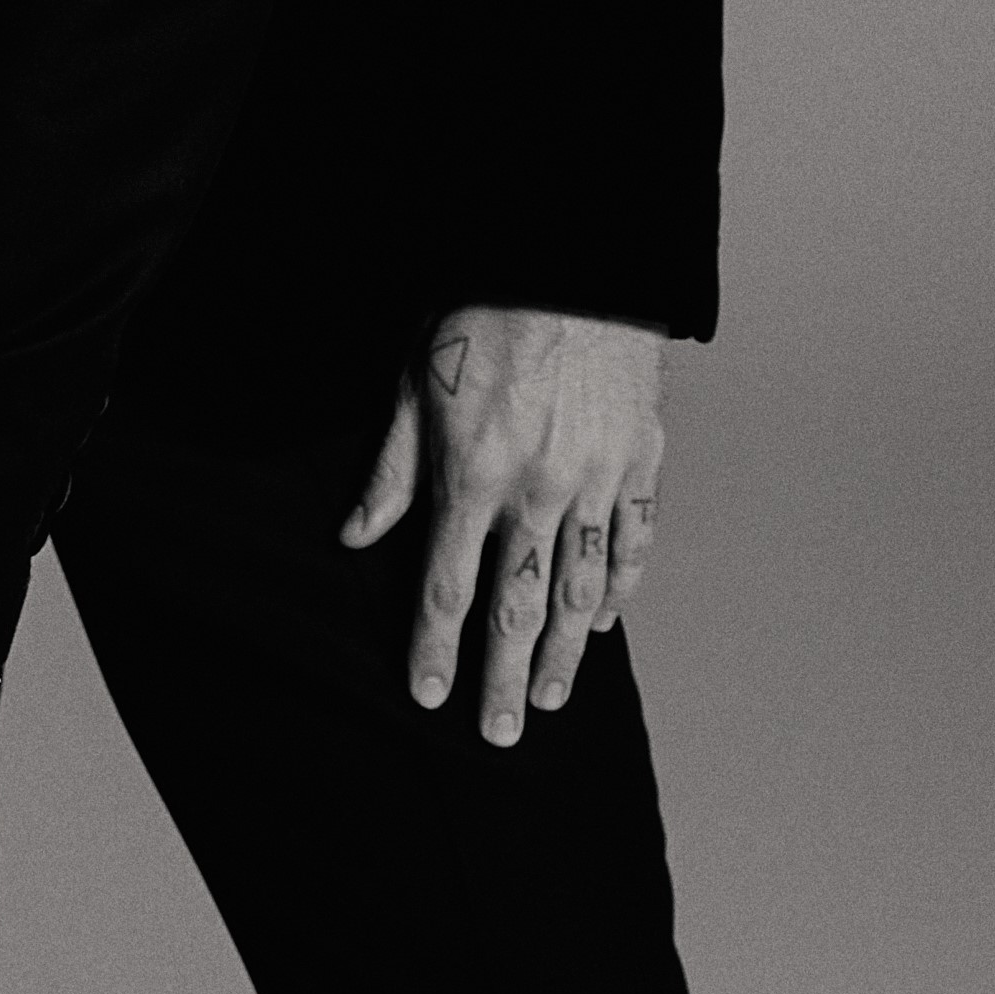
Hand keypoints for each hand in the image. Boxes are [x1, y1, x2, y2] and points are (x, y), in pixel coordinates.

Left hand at [340, 305, 666, 740]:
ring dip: (566, 652)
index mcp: (474, 475)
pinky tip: (605, 623)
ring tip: (551, 698)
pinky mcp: (639, 457)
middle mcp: (539, 490)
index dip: (434, 648)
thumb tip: (355, 536)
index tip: (427, 697)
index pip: (447, 587)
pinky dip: (621, 588)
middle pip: (519, 609)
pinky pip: (634, 540)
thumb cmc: (479, 310)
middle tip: (499, 737)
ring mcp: (598, 478)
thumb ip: (391, 472)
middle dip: (504, 679)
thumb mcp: (413, 385)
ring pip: (582, 589)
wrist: (572, 257)